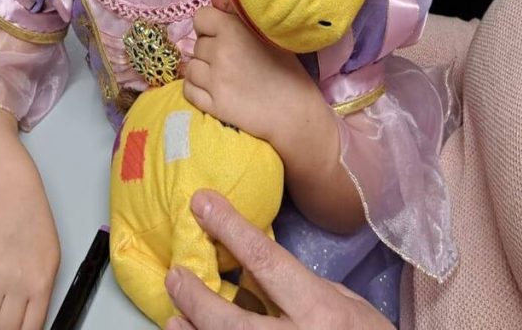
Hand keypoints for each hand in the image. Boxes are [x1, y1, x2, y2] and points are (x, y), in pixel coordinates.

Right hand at [0, 201, 59, 329]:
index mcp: (40, 284)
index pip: (29, 328)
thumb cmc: (36, 231)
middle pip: (5, 328)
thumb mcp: (52, 265)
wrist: (15, 205)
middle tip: (7, 323)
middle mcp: (16, 283)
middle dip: (5, 328)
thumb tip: (32, 322)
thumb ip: (42, 296)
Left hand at [164, 190, 393, 329]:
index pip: (266, 262)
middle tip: (176, 274)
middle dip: (196, 295)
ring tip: (175, 315)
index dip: (230, 229)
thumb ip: (301, 286)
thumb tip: (256, 268)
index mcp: (319, 312)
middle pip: (229, 320)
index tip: (203, 203)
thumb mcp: (346, 304)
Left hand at [183, 0, 317, 145]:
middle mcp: (220, 52)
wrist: (296, 113)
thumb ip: (236, 13)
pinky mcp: (212, 104)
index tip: (224, 36)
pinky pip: (188, 90)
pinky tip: (214, 90)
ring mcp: (214, 80)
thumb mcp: (268, 36)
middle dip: (209, 51)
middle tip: (232, 61)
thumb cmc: (287, 71)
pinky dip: (196, 89)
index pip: (201, 17)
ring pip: (190, 67)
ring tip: (223, 76)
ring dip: (202, 71)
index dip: (211, 26)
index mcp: (234, 30)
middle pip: (197, 44)